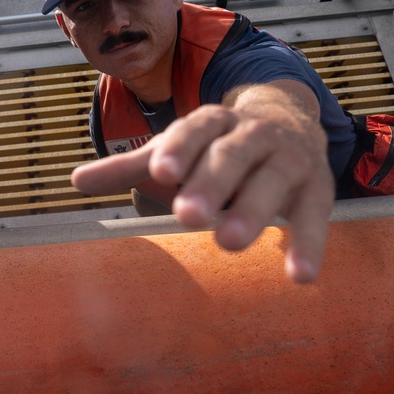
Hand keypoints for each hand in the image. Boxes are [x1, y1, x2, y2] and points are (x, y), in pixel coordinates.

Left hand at [72, 82, 334, 282]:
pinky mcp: (318, 185)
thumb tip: (75, 181)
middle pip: (230, 156)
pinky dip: (308, 244)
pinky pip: (314, 214)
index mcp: (212, 122)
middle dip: (210, 184)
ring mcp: (288, 158)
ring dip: (252, 210)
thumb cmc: (219, 142)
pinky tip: (299, 276)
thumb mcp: (178, 148)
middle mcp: (251, 135)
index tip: (160, 173)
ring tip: (230, 242)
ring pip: (271, 180)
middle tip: (187, 216)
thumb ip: (131, 166)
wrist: (289, 116)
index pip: (194, 130)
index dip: (178, 150)